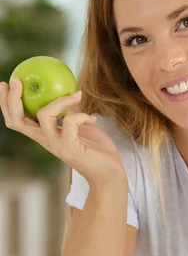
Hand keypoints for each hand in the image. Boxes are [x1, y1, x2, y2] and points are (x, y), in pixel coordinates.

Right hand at [0, 79, 126, 186]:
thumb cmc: (97, 150)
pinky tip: (92, 118)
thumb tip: (69, 94)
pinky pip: (70, 123)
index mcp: (45, 136)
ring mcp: (57, 146)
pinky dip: (82, 115)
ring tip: (76, 95)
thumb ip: (70, 115)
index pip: (17, 121)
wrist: (110, 174)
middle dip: (12, 100)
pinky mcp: (71, 149)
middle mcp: (47, 141)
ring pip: (44, 117)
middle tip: (16, 81)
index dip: (7, 103)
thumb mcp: (81, 127)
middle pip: (18, 121)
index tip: (7, 83)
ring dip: (59, 101)